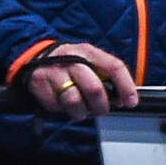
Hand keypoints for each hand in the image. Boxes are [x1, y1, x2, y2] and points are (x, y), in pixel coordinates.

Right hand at [24, 41, 138, 121]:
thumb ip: (106, 75)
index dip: (126, 86)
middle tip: (100, 109)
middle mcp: (71, 59)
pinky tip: (62, 102)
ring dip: (81, 112)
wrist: (34, 57)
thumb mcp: (88, 61)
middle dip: (101, 106)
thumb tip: (124, 98)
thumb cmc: (69, 63)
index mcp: (88, 52)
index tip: (131, 102)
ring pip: (74, 102)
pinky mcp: (40, 84)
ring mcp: (54, 72)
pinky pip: (56, 106)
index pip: (114, 67)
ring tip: (80, 108)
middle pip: (94, 88)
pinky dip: (62, 109)